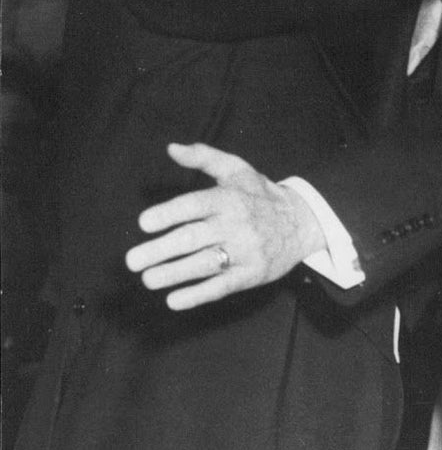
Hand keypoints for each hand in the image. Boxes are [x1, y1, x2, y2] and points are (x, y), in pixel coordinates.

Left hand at [125, 142, 325, 309]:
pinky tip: (174, 300)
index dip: (168, 214)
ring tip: (147, 279)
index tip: (144, 223)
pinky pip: (221, 287)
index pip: (194, 205)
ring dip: (174, 274)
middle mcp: (236, 225)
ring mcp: (245, 252)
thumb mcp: (236, 168)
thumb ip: (203, 156)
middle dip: (161, 250)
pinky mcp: (251, 275)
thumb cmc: (260, 195)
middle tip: (132, 260)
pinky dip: (197, 295)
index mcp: (228, 198)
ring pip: (205, 264)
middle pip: (193, 238)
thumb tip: (171, 149)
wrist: (302, 223)